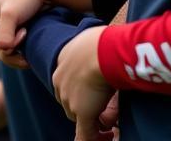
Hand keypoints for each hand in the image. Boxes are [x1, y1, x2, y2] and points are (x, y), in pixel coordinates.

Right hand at [0, 0, 46, 68]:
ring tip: (33, 43)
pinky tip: (35, 44)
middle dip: (16, 52)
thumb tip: (2, 49)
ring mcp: (13, 20)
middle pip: (4, 48)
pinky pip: (23, 42)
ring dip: (23, 50)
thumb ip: (4, 33)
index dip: (9, 48)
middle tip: (29, 41)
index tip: (24, 34)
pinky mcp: (25, 22)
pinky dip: (28, 47)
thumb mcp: (11, 14)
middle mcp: (2, 16)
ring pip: (14, 47)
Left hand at [52, 26, 114, 140]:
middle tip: (103, 113)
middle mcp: (60, 82)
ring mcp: (70, 99)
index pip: (66, 84)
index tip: (91, 97)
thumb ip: (89, 54)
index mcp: (61, 63)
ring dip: (93, 122)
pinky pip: (85, 135)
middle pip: (69, 102)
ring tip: (110, 123)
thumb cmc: (102, 40)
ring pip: (79, 117)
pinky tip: (108, 138)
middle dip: (85, 109)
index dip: (79, 94)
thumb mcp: (89, 42)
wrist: (102, 50)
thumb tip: (98, 60)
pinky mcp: (82, 113)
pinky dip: (94, 139)